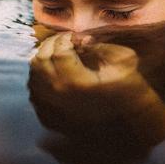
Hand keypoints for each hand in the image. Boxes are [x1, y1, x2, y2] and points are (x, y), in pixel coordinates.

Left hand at [28, 32, 156, 131]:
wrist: (131, 127)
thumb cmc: (131, 92)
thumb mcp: (124, 63)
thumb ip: (100, 46)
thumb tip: (81, 40)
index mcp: (78, 82)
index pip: (60, 51)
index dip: (65, 38)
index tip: (74, 36)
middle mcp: (60, 97)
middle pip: (41, 61)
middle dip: (51, 45)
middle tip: (63, 40)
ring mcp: (52, 110)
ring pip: (33, 76)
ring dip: (42, 59)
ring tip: (57, 54)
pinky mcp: (50, 119)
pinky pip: (34, 93)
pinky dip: (39, 78)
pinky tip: (53, 73)